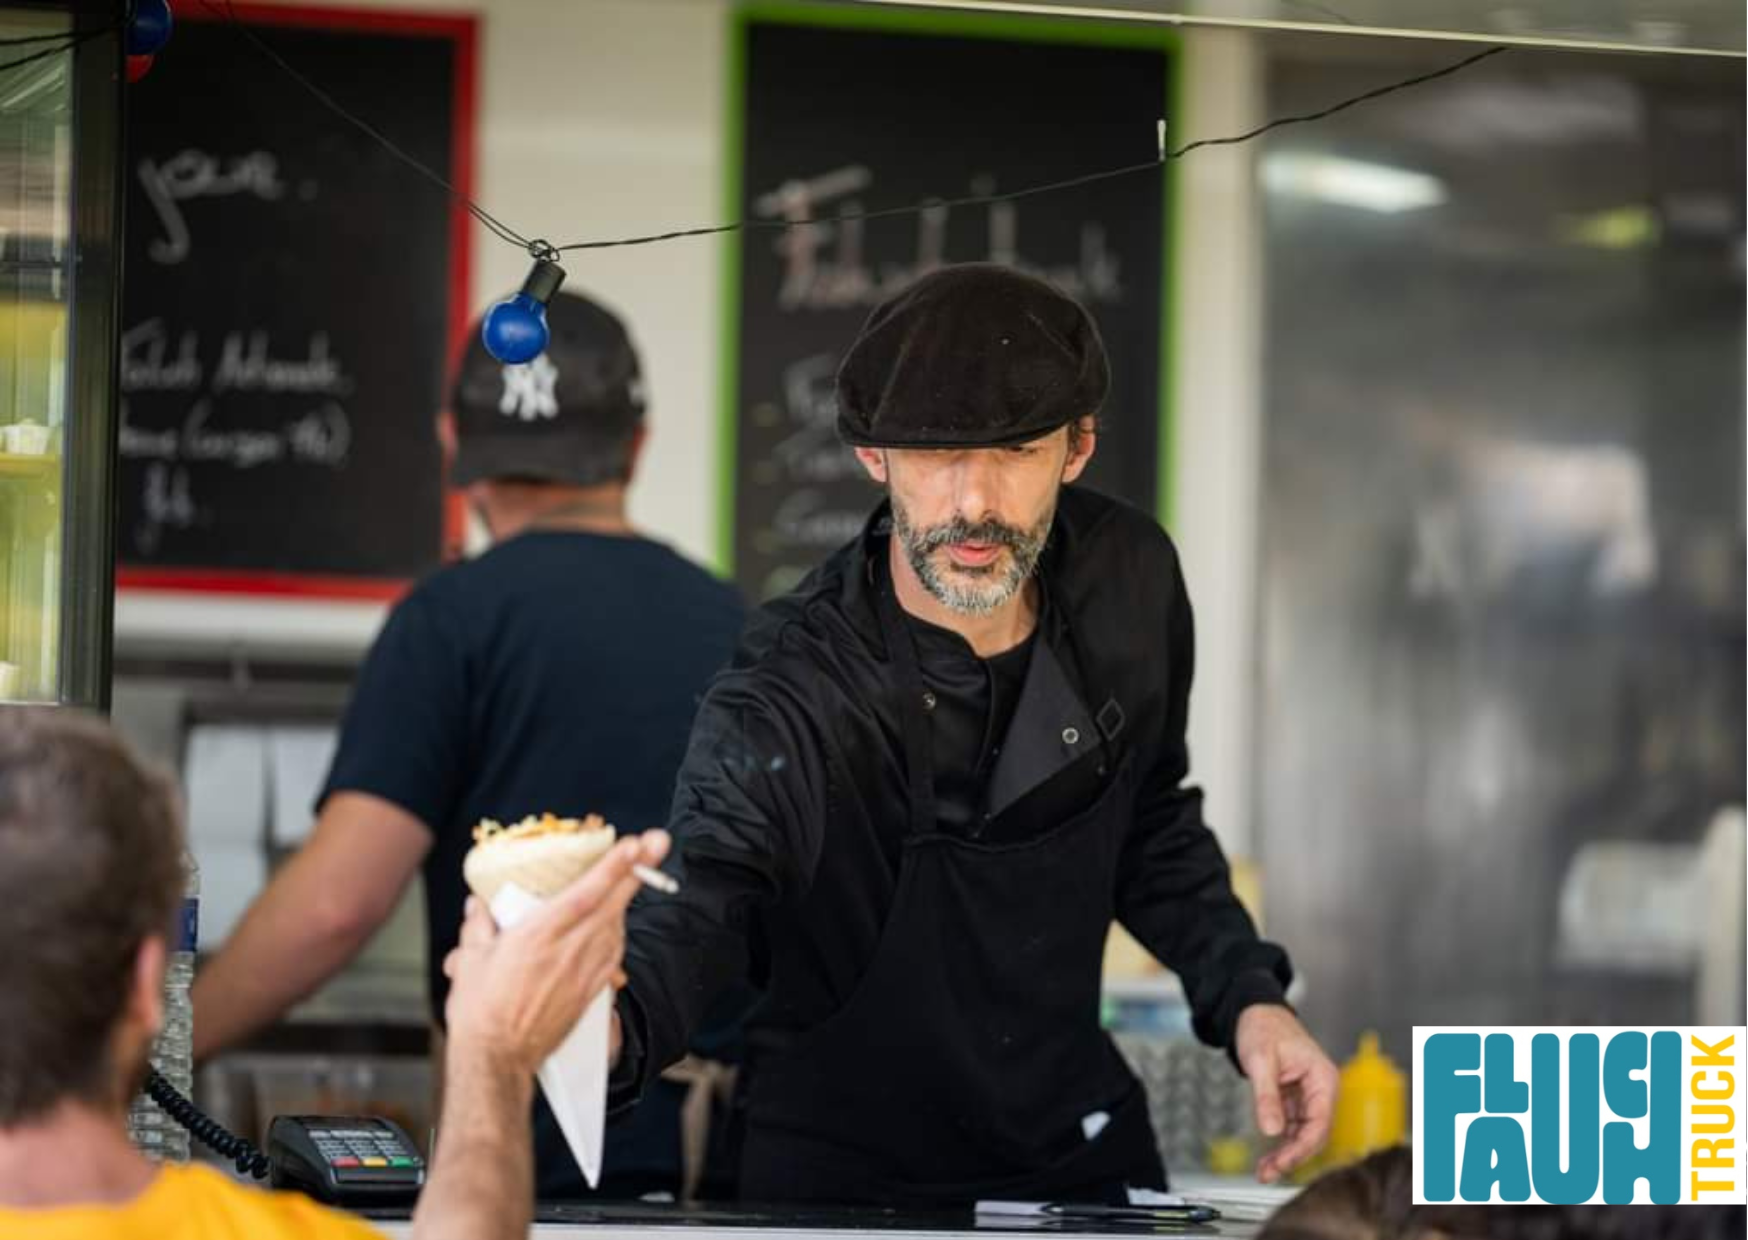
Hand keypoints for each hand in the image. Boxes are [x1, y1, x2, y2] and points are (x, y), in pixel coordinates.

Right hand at [442, 831, 669, 1075]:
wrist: (497, 1060)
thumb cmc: (480, 1011)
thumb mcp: (470, 960)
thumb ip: (478, 926)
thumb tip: (478, 905)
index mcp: (538, 936)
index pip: (586, 893)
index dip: (613, 866)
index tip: (635, 844)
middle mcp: (567, 951)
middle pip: (612, 904)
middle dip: (638, 871)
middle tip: (658, 843)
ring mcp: (583, 973)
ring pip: (615, 927)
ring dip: (625, 900)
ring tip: (632, 876)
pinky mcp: (590, 993)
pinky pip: (612, 955)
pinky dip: (616, 934)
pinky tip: (614, 925)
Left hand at [1235, 1003, 1338, 1183]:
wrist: (1254, 1011)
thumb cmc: (1263, 1027)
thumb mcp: (1261, 1060)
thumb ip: (1266, 1096)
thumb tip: (1271, 1130)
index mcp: (1322, 1079)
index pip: (1320, 1124)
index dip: (1302, 1148)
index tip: (1282, 1164)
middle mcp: (1321, 1090)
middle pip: (1314, 1134)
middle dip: (1292, 1157)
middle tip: (1268, 1173)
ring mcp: (1309, 1096)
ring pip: (1303, 1134)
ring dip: (1286, 1154)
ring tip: (1265, 1170)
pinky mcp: (1295, 1099)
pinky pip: (1292, 1127)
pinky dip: (1280, 1142)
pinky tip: (1268, 1156)